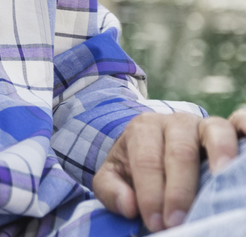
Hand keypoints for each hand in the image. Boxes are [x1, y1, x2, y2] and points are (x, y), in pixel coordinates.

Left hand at [93, 109, 245, 231]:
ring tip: (222, 178)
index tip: (156, 223)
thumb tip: (129, 207)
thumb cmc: (135, 166)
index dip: (151, 194)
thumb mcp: (113, 176)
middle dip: (179, 190)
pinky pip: (239, 123)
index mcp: (143, 128)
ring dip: (220, 155)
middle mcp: (175, 122)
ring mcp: (205, 124)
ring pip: (215, 132)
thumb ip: (112, 191)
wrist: (153, 144)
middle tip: (179, 222)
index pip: (146, 161)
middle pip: (180, 152)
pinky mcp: (228, 130)